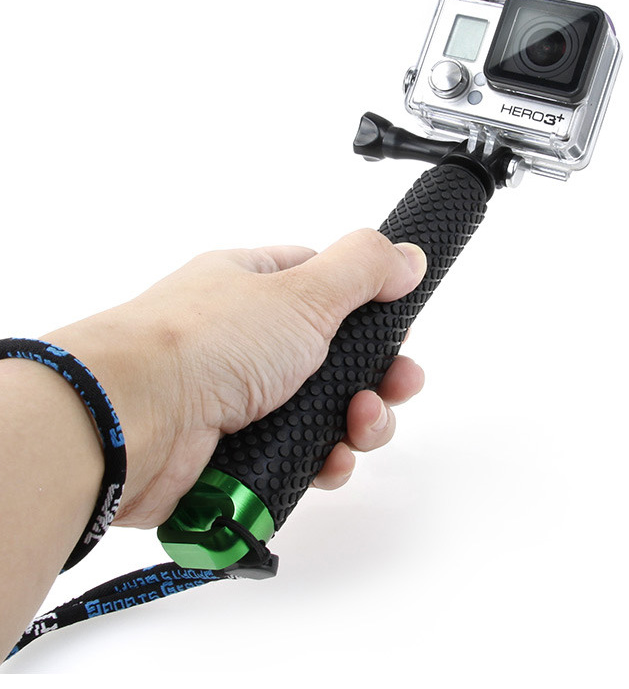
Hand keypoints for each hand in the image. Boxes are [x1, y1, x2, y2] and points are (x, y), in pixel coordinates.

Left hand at [43, 230, 426, 528]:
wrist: (133, 422)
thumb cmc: (203, 343)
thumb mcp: (301, 292)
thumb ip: (362, 269)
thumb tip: (407, 255)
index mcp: (254, 287)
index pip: (325, 287)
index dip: (369, 308)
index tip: (398, 328)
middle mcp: (246, 341)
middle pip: (333, 357)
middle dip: (375, 375)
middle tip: (396, 386)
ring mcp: (239, 398)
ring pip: (320, 412)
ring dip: (355, 423)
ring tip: (358, 426)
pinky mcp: (235, 452)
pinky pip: (296, 457)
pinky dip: (320, 461)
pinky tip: (329, 461)